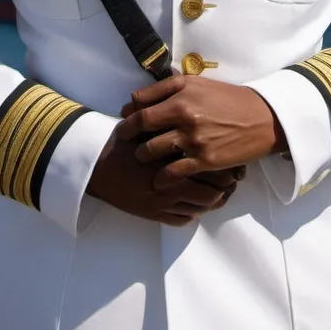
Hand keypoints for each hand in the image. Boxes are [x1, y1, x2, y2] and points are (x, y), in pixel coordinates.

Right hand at [85, 127, 240, 225]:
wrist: (96, 168)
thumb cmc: (122, 142)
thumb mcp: (147, 124)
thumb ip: (169, 118)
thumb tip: (194, 110)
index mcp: (175, 155)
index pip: (212, 163)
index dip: (228, 163)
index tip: (234, 159)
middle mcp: (173, 180)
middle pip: (214, 187)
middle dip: (227, 184)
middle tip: (234, 178)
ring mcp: (164, 201)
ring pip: (203, 206)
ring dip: (215, 200)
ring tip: (222, 193)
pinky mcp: (155, 214)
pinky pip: (184, 219)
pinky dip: (195, 212)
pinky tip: (198, 204)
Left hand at [117, 75, 286, 189]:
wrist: (262, 119)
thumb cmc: (230, 100)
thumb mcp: (201, 84)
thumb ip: (171, 87)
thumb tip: (142, 95)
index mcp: (182, 92)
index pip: (141, 102)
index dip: (128, 112)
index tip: (125, 118)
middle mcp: (184, 113)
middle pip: (141, 124)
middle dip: (127, 133)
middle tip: (122, 139)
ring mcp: (193, 138)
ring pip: (151, 149)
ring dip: (142, 154)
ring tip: (141, 157)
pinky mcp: (203, 159)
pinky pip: (171, 172)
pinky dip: (160, 177)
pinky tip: (158, 180)